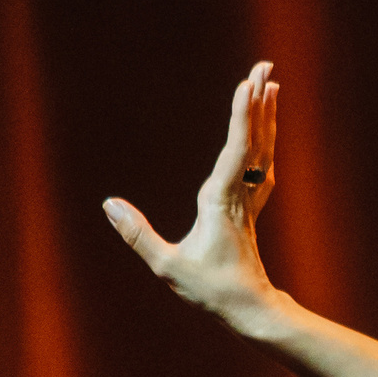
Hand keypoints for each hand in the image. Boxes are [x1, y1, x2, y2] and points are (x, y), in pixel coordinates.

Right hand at [103, 62, 284, 334]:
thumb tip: (108, 204)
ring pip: (262, 149)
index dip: (242, 118)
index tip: (248, 86)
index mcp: (222, 201)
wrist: (251, 311)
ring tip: (269, 83)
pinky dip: (262, 140)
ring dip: (265, 115)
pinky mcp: (250, 208)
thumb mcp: (168, 266)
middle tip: (265, 65)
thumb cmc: (211, 291)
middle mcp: (240, 194)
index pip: (236, 151)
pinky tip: (265, 130)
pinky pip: (260, 164)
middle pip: (254, 139)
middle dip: (258, 101)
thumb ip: (138, 234)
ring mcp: (249, 200)